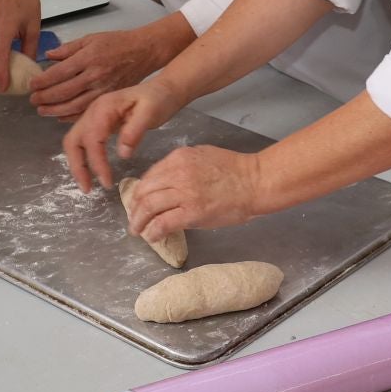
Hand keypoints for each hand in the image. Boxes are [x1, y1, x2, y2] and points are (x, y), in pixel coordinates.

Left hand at [28, 25, 180, 119]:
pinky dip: (73, 116)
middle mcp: (95, 75)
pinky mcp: (110, 98)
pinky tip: (60, 116)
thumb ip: (68, 48)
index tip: (31, 85)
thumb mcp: (90, 38)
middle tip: (33, 100)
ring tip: (42, 111)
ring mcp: (103, 89)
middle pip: (64, 92)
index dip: (42, 81)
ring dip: (55, 110)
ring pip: (75, 105)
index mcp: (88, 58)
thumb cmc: (116, 42)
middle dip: (45, 98)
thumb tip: (48, 56)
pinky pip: (89, 111)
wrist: (144, 52)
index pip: (59, 73)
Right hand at [62, 78, 184, 192]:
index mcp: (104, 108)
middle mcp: (93, 111)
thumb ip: (134, 131)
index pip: (93, 139)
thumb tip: (122, 155)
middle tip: (87, 189)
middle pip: (72, 140)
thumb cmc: (159, 100)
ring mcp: (93, 116)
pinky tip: (92, 170)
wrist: (163, 89)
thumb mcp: (151, 113)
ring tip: (87, 185)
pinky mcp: (98, 123)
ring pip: (74, 142)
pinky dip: (83, 157)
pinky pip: (83, 141)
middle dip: (77, 166)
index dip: (96, 163)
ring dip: (77, 164)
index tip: (107, 182)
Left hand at [123, 145, 268, 242]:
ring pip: (148, 207)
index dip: (140, 192)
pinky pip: (163, 223)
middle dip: (135, 208)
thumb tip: (166, 180)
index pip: (149, 176)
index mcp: (178, 158)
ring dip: (139, 221)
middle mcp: (176, 173)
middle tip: (135, 219)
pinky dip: (153, 231)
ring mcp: (184, 193)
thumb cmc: (235, 170)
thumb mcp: (202, 155)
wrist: (255, 182)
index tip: (138, 203)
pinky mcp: (191, 213)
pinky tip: (152, 236)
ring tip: (138, 230)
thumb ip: (181, 165)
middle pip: (144, 192)